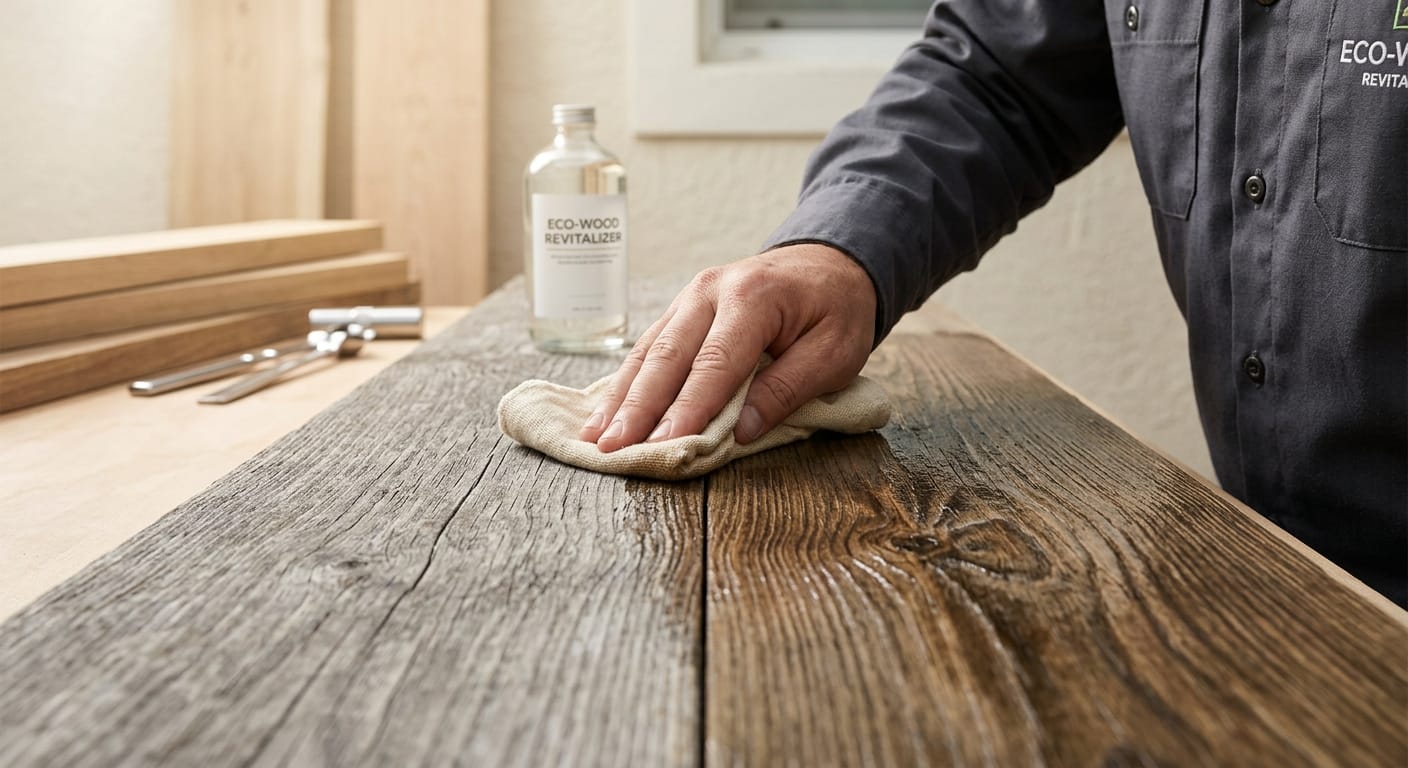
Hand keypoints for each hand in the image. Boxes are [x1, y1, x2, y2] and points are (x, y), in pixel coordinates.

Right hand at [580, 243, 876, 451]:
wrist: (830, 263)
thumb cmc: (837, 311)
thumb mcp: (835, 353)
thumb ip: (789, 389)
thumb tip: (743, 432)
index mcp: (752, 298)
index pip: (715, 364)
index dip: (688, 409)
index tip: (665, 446)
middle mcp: (710, 291)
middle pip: (667, 356)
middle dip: (637, 407)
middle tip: (612, 448)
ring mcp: (690, 297)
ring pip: (649, 352)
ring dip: (620, 398)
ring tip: (595, 437)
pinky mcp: (682, 310)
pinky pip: (650, 348)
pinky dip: (627, 382)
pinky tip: (607, 411)